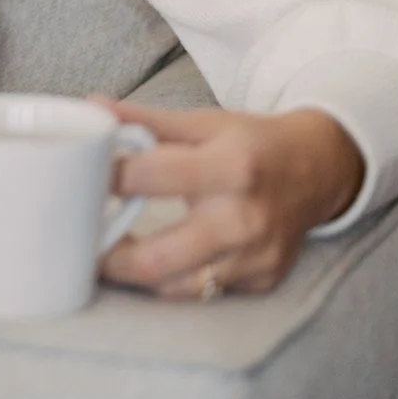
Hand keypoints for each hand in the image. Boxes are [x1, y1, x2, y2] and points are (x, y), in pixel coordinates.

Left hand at [93, 98, 364, 298]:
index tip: (80, 180)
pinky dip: (171, 280)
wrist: (318, 170)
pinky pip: (203, 291)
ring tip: (106, 255)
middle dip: (109, 256)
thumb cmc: (252, 144)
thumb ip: (145, 121)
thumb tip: (92, 107)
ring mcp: (255, 258)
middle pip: (158, 258)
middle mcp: (244, 220)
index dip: (107, 178)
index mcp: (229, 167)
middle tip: (79, 241)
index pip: (151, 177)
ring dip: (135, 274)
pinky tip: (151, 261)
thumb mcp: (203, 122)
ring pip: (176, 286)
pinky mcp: (261, 279)